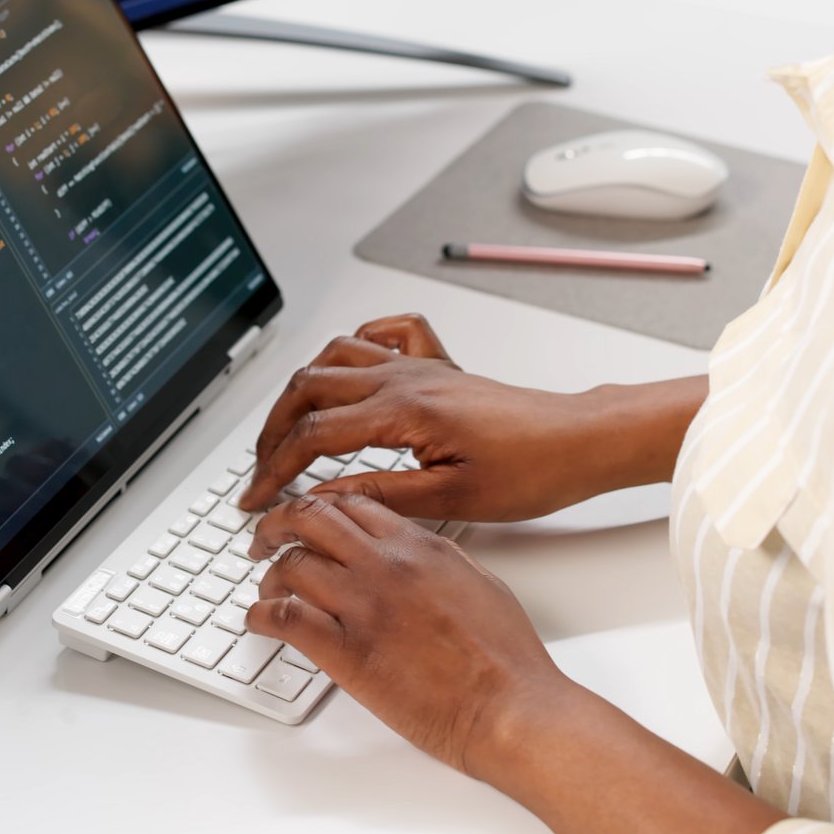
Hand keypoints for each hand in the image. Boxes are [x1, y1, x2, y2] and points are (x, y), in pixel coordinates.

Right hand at [238, 314, 632, 523]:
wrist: (578, 440)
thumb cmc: (531, 470)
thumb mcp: (451, 500)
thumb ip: (378, 493)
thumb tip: (320, 497)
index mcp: (402, 411)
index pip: (313, 436)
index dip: (274, 470)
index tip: (255, 500)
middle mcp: (404, 377)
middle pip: (308, 389)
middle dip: (273, 430)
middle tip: (260, 469)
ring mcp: (418, 365)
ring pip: (334, 357)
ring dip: (301, 389)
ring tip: (286, 426)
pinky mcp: (435, 366)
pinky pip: (382, 333)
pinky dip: (355, 343)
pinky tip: (348, 366)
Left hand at [246, 491, 562, 774]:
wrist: (510, 708)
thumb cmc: (505, 659)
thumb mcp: (479, 583)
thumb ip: (438, 561)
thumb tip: (414, 557)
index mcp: (419, 545)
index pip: (350, 503)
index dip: (318, 507)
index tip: (306, 517)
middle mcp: (386, 565)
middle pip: (310, 519)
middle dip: (279, 524)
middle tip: (266, 538)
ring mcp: (363, 606)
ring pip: (291, 565)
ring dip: (270, 576)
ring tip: (267, 589)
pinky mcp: (346, 652)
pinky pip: (284, 619)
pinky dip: (261, 617)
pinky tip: (259, 622)